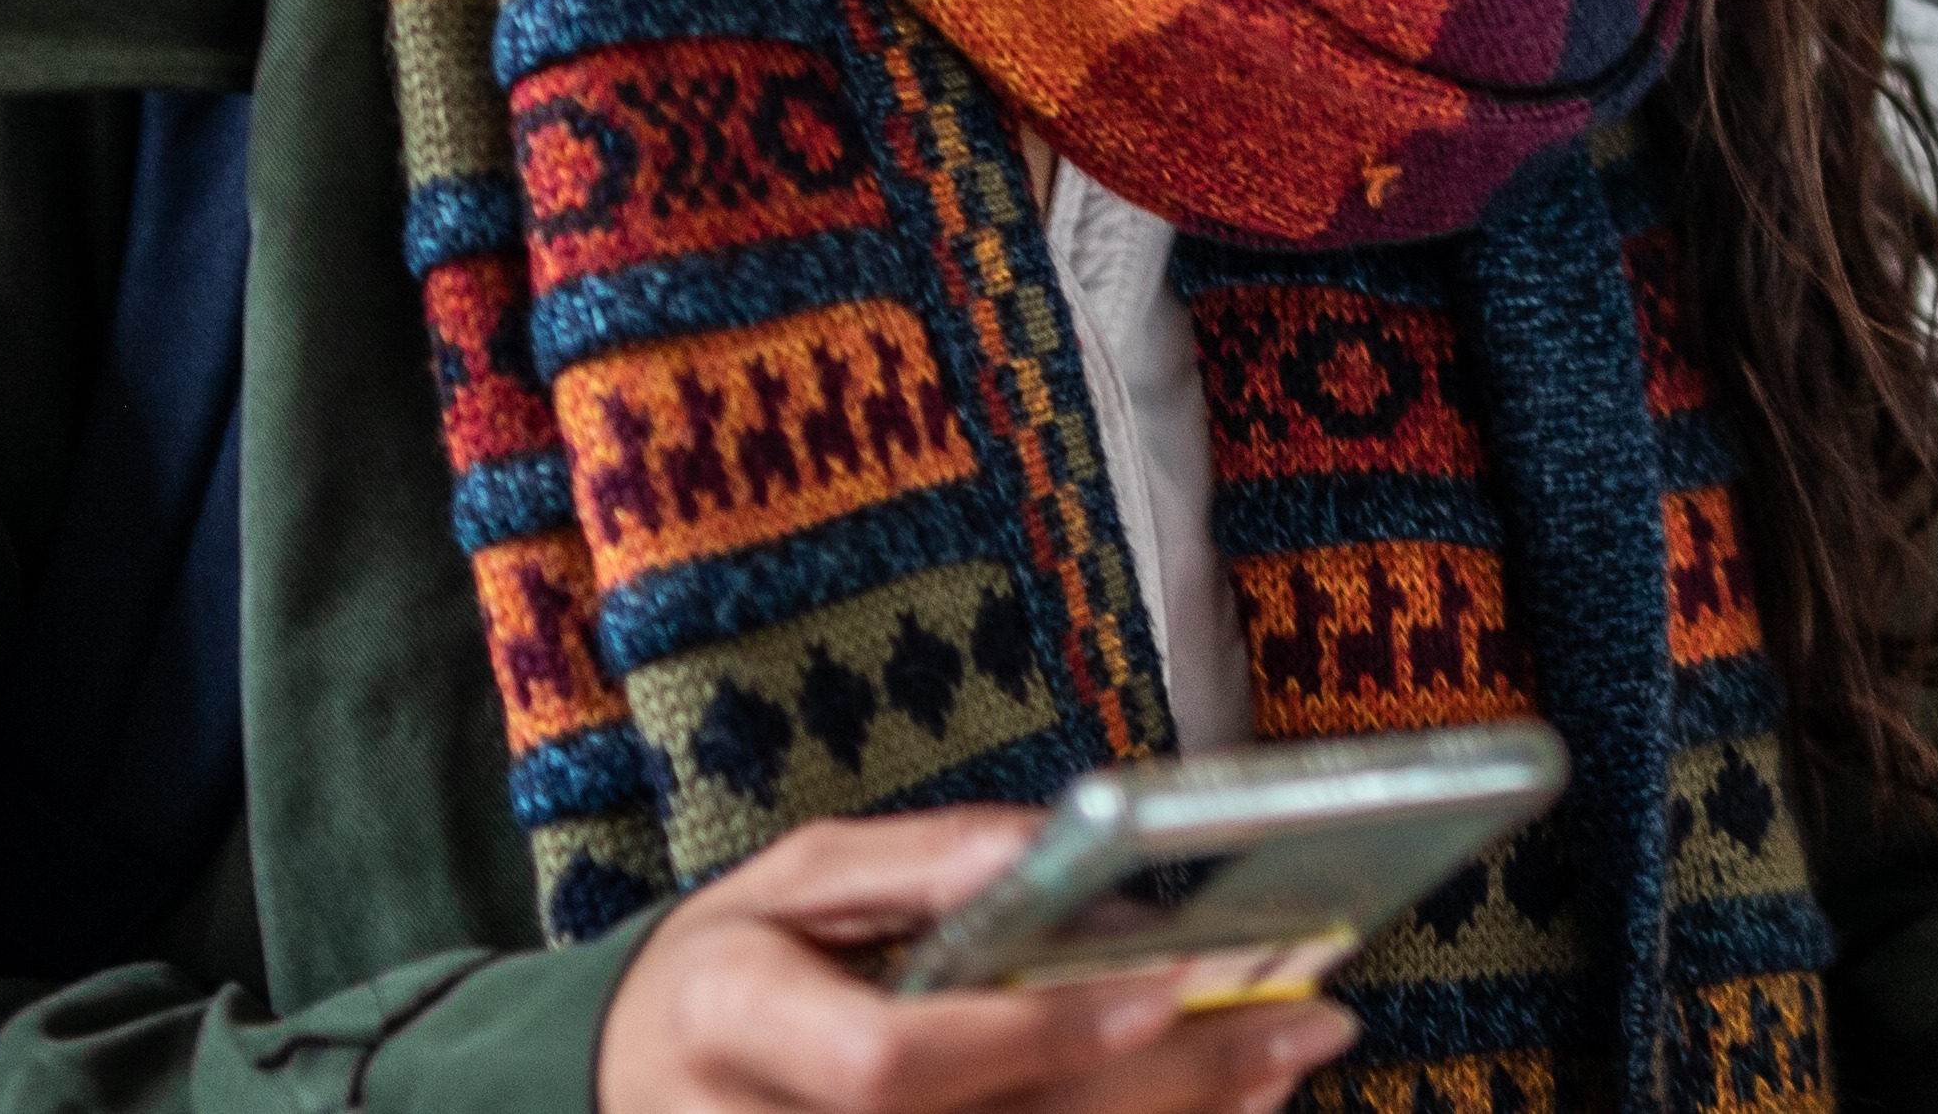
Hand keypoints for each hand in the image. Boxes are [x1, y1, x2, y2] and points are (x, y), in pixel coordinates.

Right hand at [593, 808, 1358, 1113]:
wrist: (637, 1081)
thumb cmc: (740, 968)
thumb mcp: (798, 876)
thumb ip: (923, 864)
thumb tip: (1050, 850)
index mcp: (732, 1018)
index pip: (892, 1061)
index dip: (1031, 1037)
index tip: (1165, 987)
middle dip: (1165, 1091)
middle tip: (1301, 1024)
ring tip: (1279, 1063)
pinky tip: (1212, 1110)